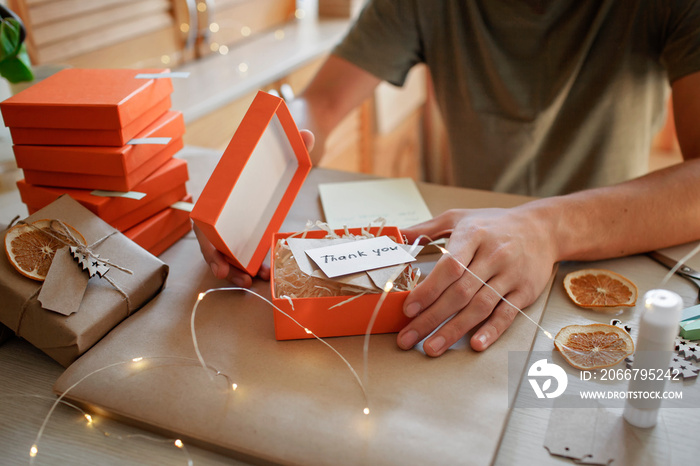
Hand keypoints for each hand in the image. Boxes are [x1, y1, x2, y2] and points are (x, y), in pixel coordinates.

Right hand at [192, 127, 314, 285]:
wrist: (277, 150)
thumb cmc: (271, 152)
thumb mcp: (283, 147)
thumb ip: (294, 142)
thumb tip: (307, 134)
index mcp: (221, 191)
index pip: (204, 220)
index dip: (207, 242)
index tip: (217, 259)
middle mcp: (222, 209)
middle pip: (213, 242)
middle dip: (221, 263)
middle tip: (240, 278)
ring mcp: (234, 220)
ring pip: (226, 250)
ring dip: (235, 268)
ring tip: (251, 280)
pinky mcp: (246, 227)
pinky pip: (241, 250)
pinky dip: (249, 263)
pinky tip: (263, 273)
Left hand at [397, 206, 557, 355]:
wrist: (543, 228)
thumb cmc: (494, 224)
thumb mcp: (459, 217)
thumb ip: (426, 228)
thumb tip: (395, 237)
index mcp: (473, 236)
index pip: (450, 267)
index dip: (429, 290)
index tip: (409, 308)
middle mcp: (493, 256)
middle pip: (460, 293)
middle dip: (431, 318)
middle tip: (408, 338)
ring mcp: (510, 275)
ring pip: (480, 307)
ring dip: (454, 330)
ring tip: (432, 348)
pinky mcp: (525, 291)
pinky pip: (506, 314)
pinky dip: (491, 331)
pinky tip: (475, 345)